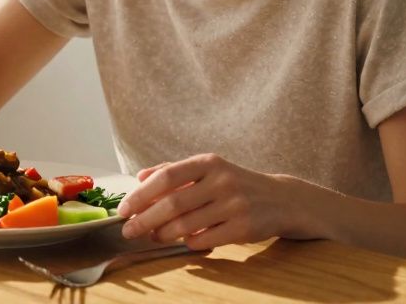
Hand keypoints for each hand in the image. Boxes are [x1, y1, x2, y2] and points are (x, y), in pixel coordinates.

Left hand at [115, 154, 298, 250]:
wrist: (281, 199)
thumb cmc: (235, 184)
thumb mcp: (208, 169)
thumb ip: (173, 171)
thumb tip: (140, 177)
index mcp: (208, 162)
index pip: (166, 177)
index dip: (141, 195)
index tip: (123, 209)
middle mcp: (222, 180)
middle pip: (173, 203)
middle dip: (145, 219)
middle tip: (129, 230)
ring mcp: (235, 204)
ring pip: (187, 225)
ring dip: (163, 234)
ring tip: (152, 236)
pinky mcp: (244, 227)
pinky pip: (206, 240)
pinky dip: (189, 242)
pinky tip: (182, 241)